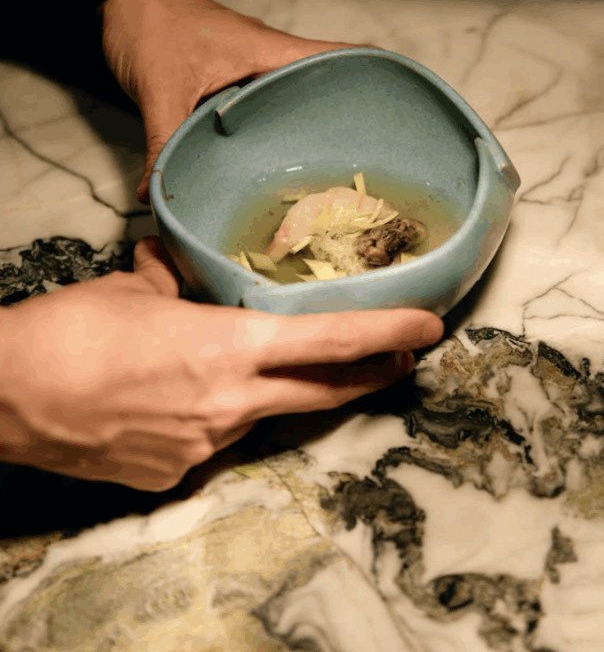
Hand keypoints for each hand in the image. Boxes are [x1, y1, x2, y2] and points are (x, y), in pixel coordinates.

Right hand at [0, 236, 442, 491]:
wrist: (4, 398)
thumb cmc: (68, 333)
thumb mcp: (133, 289)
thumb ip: (176, 276)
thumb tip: (183, 261)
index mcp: (225, 348)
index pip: (327, 341)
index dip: (385, 334)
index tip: (428, 327)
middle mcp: (228, 405)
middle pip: (320, 391)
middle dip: (369, 374)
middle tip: (402, 359)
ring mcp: (203, 447)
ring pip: (264, 414)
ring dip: (281, 391)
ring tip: (271, 366)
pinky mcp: (174, 474)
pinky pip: (215, 439)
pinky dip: (220, 414)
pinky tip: (187, 398)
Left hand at [101, 0, 371, 202]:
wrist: (123, 2)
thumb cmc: (151, 26)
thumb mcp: (159, 90)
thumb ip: (163, 144)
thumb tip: (157, 196)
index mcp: (270, 52)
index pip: (337, 57)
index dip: (371, 76)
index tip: (396, 110)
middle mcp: (270, 61)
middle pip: (322, 88)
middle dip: (344, 121)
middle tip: (360, 166)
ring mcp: (254, 72)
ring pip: (292, 103)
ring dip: (307, 131)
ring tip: (324, 175)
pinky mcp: (234, 83)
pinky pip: (263, 112)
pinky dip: (270, 134)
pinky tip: (268, 166)